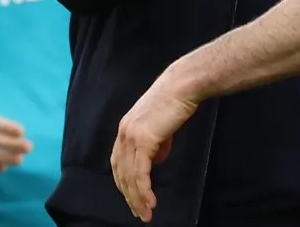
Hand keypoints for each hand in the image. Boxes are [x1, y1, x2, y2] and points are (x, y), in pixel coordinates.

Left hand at [111, 70, 198, 221]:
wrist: (182, 86)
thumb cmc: (175, 102)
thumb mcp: (160, 126)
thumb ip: (155, 144)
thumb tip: (155, 160)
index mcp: (125, 128)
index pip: (118, 162)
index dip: (124, 182)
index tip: (132, 198)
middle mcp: (123, 133)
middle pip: (120, 173)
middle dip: (129, 196)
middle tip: (139, 213)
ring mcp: (131, 137)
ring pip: (130, 177)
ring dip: (137, 199)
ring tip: (146, 214)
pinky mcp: (143, 141)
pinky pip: (140, 173)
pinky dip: (144, 190)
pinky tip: (150, 202)